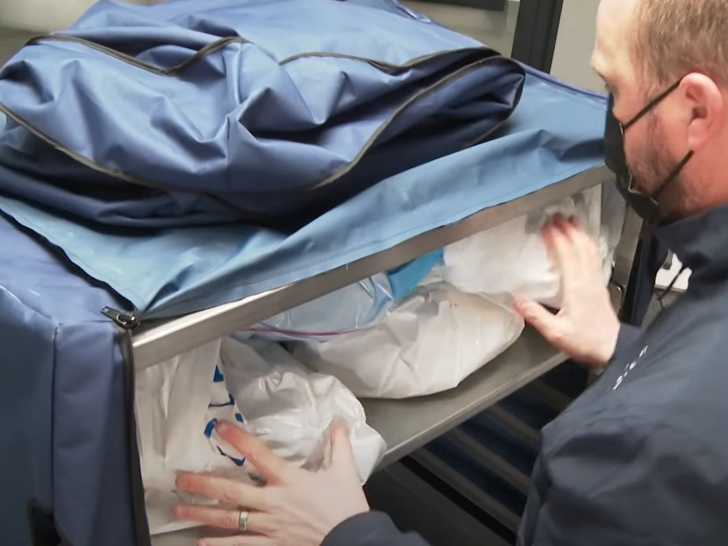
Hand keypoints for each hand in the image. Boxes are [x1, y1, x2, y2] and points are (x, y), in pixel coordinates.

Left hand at [174, 420, 368, 545]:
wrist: (353, 541)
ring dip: (202, 514)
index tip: (219, 427)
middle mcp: (273, 502)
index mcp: (289, 480)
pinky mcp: (272, 545)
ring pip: (229, 519)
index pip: (258, 455)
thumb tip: (337, 420)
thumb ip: (338, 443)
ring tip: (179, 510)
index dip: (238, 440)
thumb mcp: (345, 470)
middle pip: (232, 492)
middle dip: (203, 484)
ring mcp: (269, 526)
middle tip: (180, 479)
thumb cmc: (346, 505)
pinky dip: (220, 544)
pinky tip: (201, 543)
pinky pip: (241, 545)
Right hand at [513, 215, 619, 366]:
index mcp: (576, 288)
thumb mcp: (556, 333)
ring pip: (590, 251)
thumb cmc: (586, 342)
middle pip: (580, 248)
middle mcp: (588, 280)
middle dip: (568, 230)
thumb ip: (536, 316)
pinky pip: (594, 259)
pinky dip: (588, 245)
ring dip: (580, 234)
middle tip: (557, 216)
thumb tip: (516, 300)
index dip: (556, 239)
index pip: (566, 256)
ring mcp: (596, 282)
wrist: (614, 350)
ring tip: (572, 221)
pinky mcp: (600, 287)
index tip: (546, 226)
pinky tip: (584, 243)